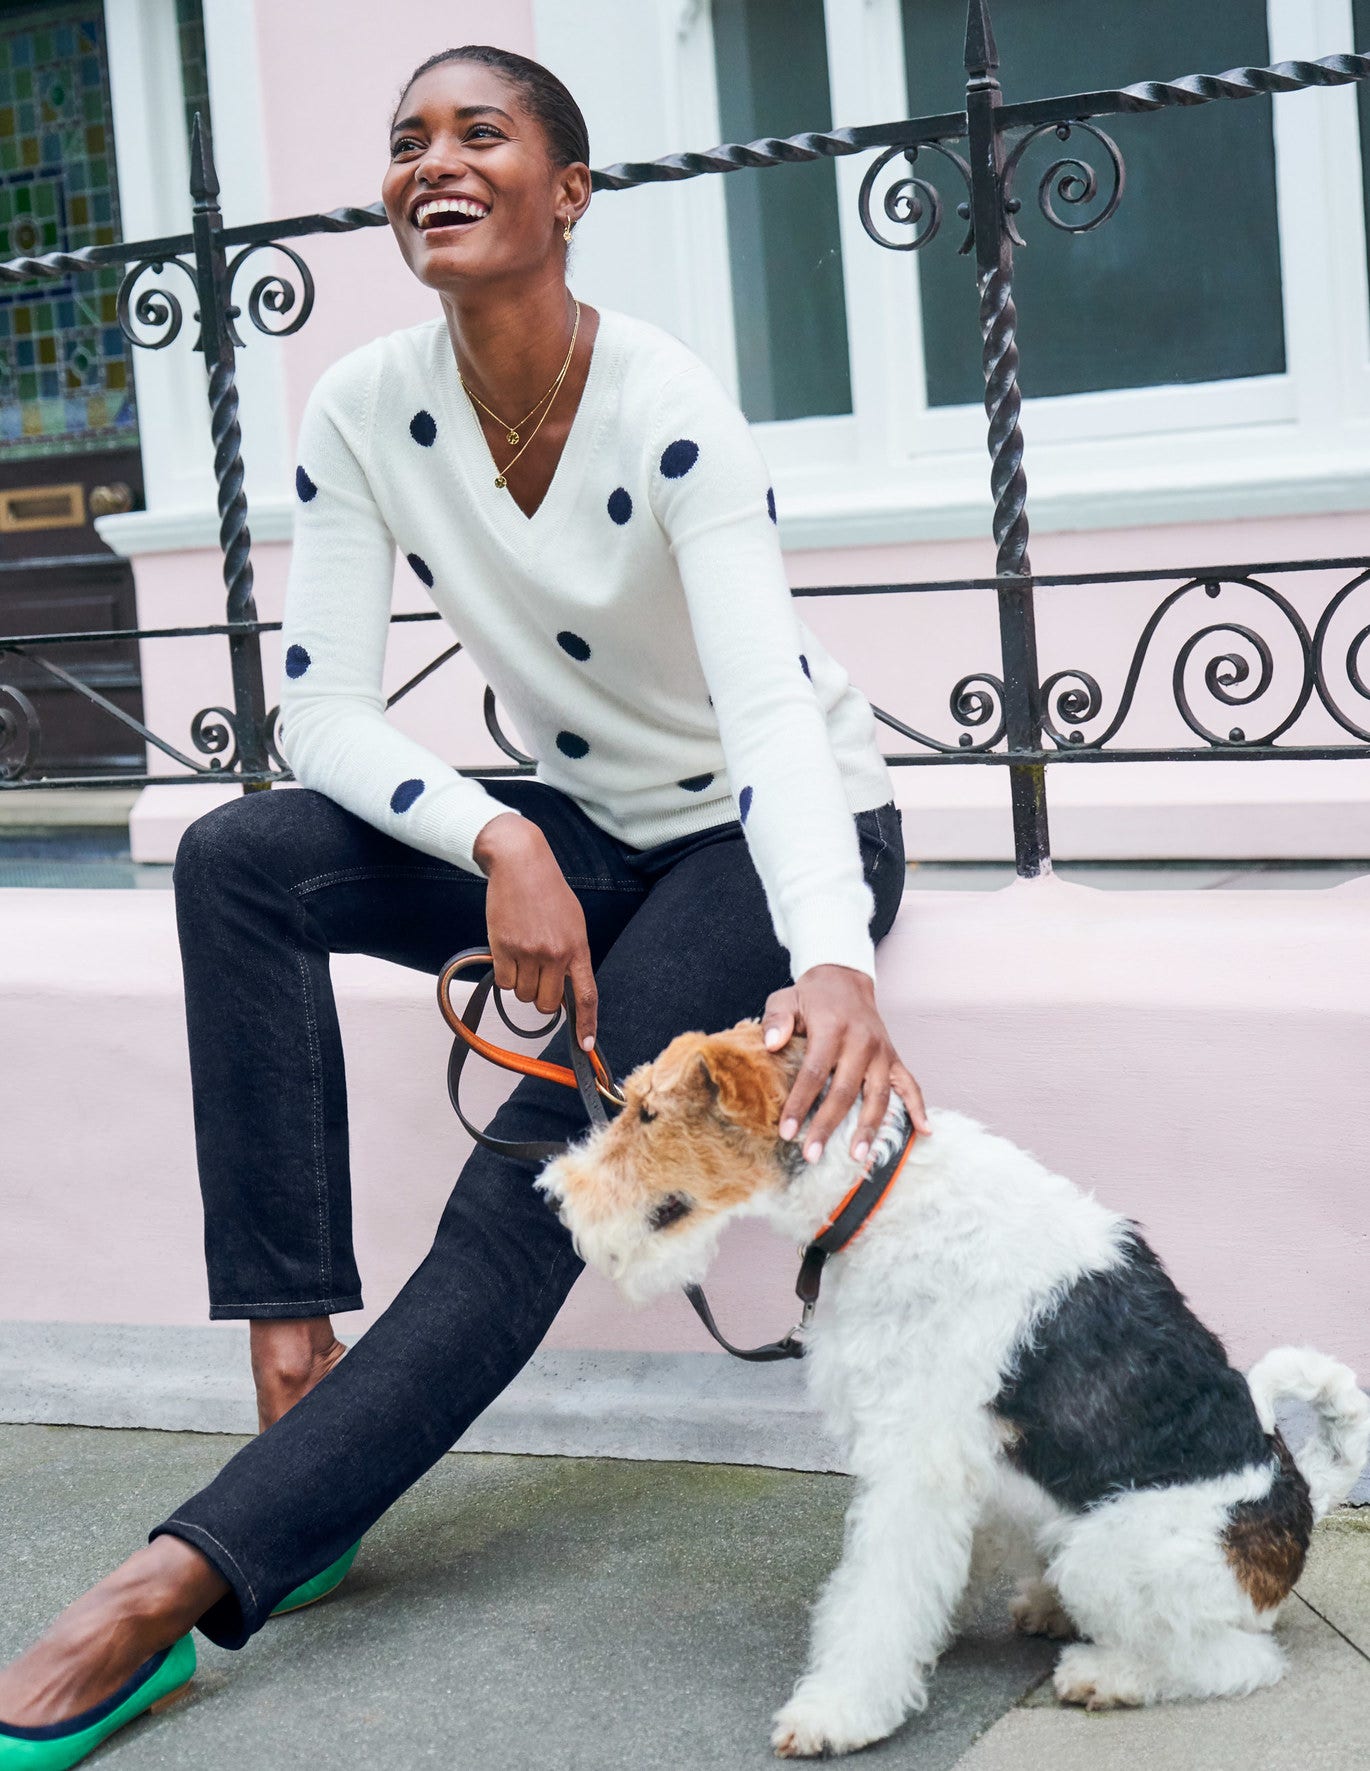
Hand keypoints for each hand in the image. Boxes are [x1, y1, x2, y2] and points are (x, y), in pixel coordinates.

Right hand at [473, 813, 597, 1049]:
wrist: (520, 864)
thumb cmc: (548, 892)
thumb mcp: (573, 922)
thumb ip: (572, 956)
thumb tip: (567, 990)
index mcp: (578, 948)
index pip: (586, 995)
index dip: (586, 1025)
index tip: (586, 1047)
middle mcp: (555, 954)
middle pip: (546, 1004)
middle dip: (540, 998)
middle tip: (537, 976)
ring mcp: (528, 952)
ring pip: (522, 995)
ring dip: (520, 984)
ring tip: (522, 955)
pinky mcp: (503, 948)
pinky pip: (503, 983)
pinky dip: (503, 974)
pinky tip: (507, 952)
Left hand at [762, 965, 929, 1163]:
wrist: (845, 979)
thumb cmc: (811, 997)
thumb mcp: (786, 999)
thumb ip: (776, 1021)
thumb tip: (771, 1045)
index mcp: (832, 1029)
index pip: (814, 1073)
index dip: (799, 1104)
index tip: (786, 1131)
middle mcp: (861, 1042)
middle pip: (845, 1092)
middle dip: (827, 1126)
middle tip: (812, 1155)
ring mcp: (882, 1052)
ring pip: (878, 1096)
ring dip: (869, 1128)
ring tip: (857, 1156)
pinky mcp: (894, 1057)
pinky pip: (910, 1085)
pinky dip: (918, 1108)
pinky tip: (923, 1131)